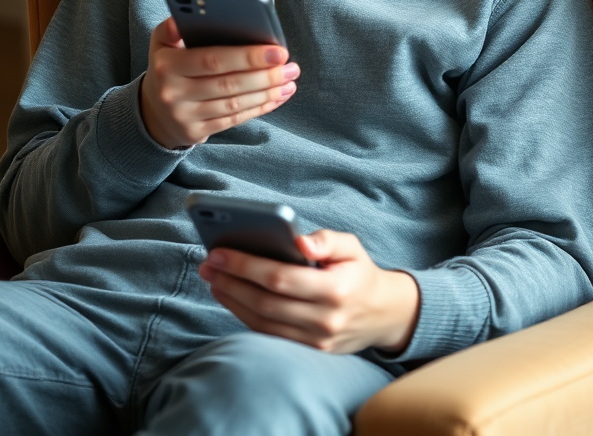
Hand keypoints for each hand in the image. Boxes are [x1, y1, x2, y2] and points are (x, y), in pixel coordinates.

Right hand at [140, 17, 298, 148]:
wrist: (152, 111)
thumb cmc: (167, 68)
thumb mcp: (161, 43)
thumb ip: (173, 27)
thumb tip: (188, 11)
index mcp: (167, 65)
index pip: (212, 59)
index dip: (248, 56)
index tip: (278, 50)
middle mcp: (173, 93)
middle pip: (229, 84)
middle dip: (265, 75)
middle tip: (291, 66)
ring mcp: (185, 116)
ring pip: (234, 104)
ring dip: (267, 92)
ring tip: (289, 80)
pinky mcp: (196, 132)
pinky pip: (234, 120)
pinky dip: (259, 108)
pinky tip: (277, 97)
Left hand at [197, 229, 419, 355]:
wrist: (384, 315)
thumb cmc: (360, 272)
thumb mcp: (352, 247)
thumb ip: (327, 239)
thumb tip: (300, 241)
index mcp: (336, 289)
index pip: (281, 278)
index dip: (246, 265)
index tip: (219, 252)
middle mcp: (325, 320)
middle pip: (266, 302)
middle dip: (231, 282)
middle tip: (207, 264)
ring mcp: (316, 342)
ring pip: (263, 323)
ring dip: (232, 300)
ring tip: (213, 279)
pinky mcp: (309, 353)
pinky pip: (269, 335)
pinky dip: (245, 317)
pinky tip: (230, 297)